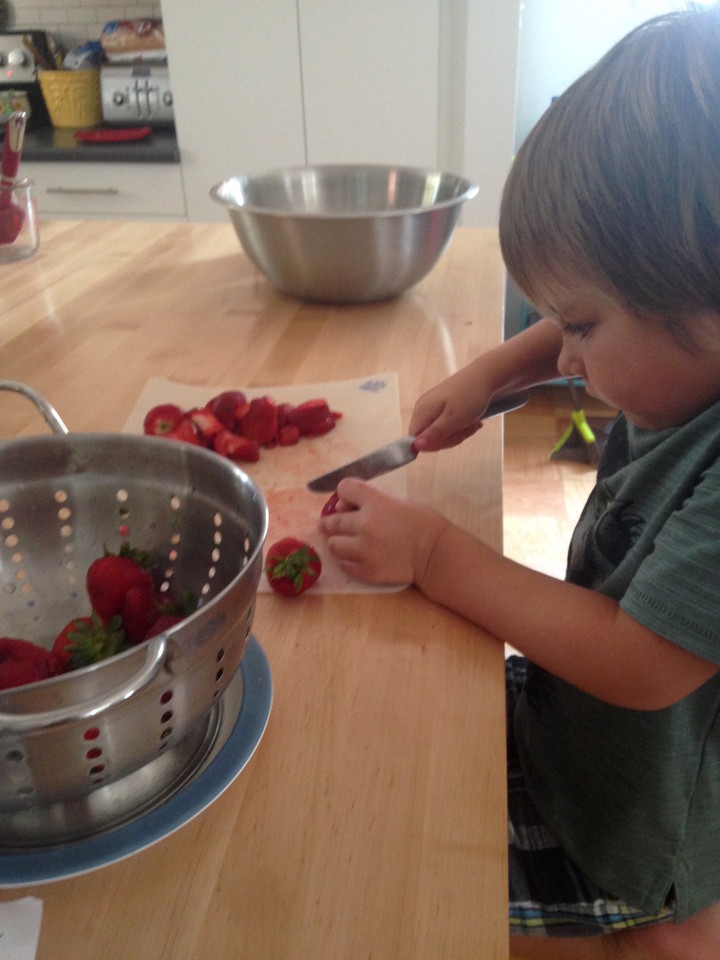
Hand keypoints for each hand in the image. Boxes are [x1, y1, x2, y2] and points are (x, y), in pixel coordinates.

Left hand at [318, 478, 448, 584]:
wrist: (435, 554)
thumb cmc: (422, 522)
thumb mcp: (398, 501)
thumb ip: (372, 501)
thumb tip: (343, 507)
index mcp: (375, 502)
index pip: (344, 488)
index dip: (344, 493)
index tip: (347, 500)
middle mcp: (364, 524)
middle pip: (333, 520)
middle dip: (330, 522)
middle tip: (329, 525)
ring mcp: (364, 549)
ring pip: (334, 545)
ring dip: (337, 542)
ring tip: (344, 543)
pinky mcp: (367, 570)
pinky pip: (344, 565)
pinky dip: (347, 560)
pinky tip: (356, 557)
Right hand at [408, 365, 494, 452]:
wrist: (485, 375)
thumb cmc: (470, 396)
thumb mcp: (453, 419)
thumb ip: (434, 434)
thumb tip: (414, 446)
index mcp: (422, 411)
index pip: (415, 440)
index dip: (432, 445)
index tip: (451, 438)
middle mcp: (423, 410)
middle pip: (429, 438)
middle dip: (450, 439)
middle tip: (466, 429)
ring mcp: (433, 407)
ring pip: (441, 433)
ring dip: (459, 433)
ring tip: (473, 424)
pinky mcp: (442, 407)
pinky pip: (447, 424)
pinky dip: (460, 426)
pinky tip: (472, 421)